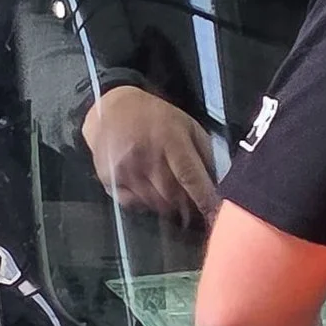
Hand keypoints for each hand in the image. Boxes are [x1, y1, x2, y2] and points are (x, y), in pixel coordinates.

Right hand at [83, 86, 218, 225]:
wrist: (111, 110)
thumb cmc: (153, 117)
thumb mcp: (187, 125)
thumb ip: (205, 153)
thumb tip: (216, 184)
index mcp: (169, 139)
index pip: (190, 177)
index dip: (204, 200)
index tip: (214, 216)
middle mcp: (146, 154)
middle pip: (174, 196)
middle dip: (188, 206)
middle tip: (193, 204)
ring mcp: (125, 169)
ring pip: (156, 204)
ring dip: (169, 205)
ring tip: (171, 193)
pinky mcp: (110, 179)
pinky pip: (134, 205)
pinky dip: (146, 204)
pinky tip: (149, 190)